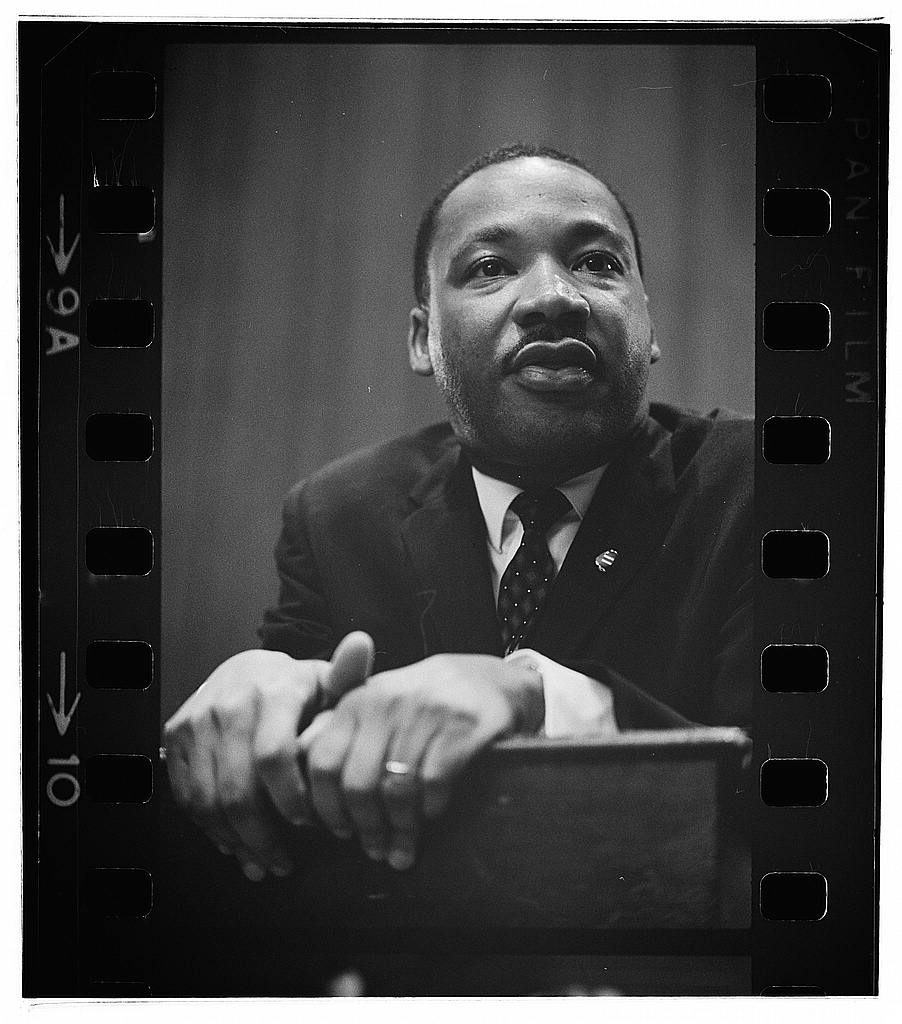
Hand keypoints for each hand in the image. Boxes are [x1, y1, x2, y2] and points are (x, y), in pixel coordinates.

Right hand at [163, 632, 373, 880]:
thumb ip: (348, 677)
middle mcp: (229, 703)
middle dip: (262, 835)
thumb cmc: (297, 688)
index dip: (290, 798)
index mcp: (273, 691)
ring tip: (261, 861)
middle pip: (238, 789)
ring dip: (235, 840)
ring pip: (209, 799)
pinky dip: (209, 827)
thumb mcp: (327, 682)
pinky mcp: (176, 736)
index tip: (309, 823)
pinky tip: (233, 843)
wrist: (245, 670)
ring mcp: (197, 721)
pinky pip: (187, 795)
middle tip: (284, 862)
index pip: (274, 756)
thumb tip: (363, 643)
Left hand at [298, 653, 543, 870]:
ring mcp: (426, 714)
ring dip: (398, 829)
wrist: (486, 679)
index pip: (323, 763)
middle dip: (364, 828)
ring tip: (401, 849)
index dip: (325, 807)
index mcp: (358, 701)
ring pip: (396, 790)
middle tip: (373, 849)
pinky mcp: (463, 728)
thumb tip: (300, 775)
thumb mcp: (376, 705)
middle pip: (357, 785)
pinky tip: (432, 814)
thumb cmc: (420, 701)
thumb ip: (338, 733)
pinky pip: (434, 784)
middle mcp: (387, 703)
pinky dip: (430, 808)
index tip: (337, 831)